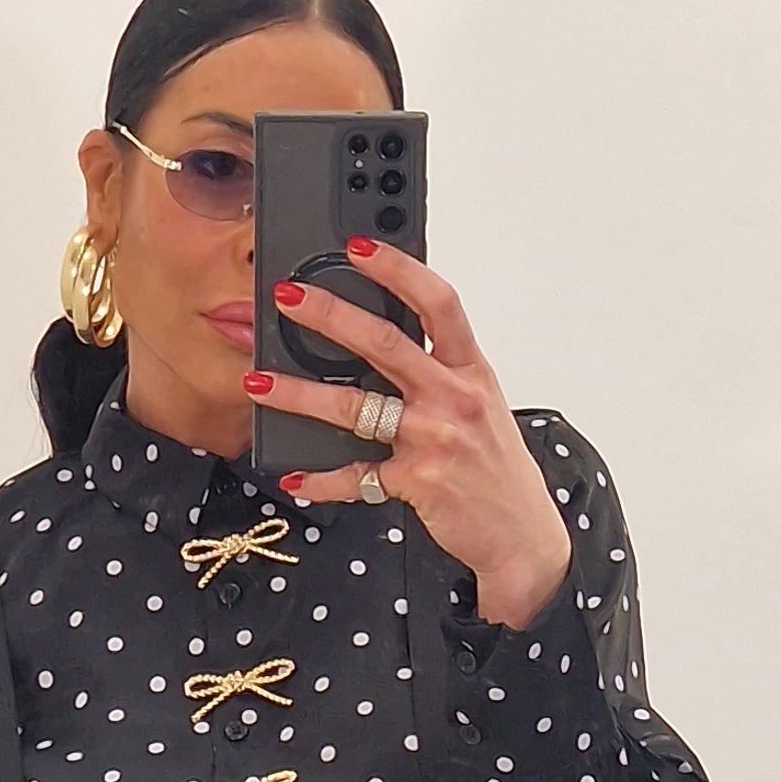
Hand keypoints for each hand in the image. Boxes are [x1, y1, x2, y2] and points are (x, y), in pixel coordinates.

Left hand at [246, 245, 573, 628]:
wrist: (522, 534)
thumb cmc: (495, 465)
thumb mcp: (481, 403)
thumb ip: (440, 368)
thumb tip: (382, 334)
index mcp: (470, 369)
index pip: (437, 302)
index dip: (397, 269)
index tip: (358, 247)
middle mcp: (454, 398)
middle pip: (384, 342)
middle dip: (329, 315)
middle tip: (288, 297)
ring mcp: (434, 440)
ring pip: (355, 407)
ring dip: (298, 394)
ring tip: (258, 383)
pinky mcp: (417, 483)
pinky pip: (357, 477)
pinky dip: (322, 481)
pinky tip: (296, 478)